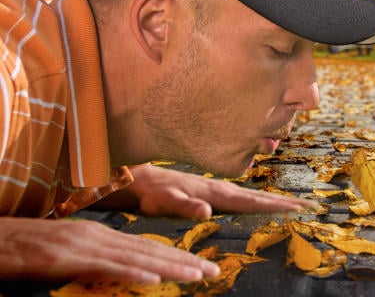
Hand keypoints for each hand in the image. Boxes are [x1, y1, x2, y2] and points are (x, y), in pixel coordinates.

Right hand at [0, 217, 219, 282]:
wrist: (0, 238)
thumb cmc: (30, 247)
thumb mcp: (70, 252)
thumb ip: (97, 259)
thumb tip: (120, 270)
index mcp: (102, 235)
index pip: (147, 247)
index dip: (176, 256)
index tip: (199, 265)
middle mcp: (101, 237)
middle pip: (150, 251)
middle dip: (184, 262)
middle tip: (213, 272)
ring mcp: (86, 246)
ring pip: (137, 258)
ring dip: (170, 268)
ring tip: (197, 275)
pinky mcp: (69, 258)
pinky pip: (106, 267)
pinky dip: (131, 273)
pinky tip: (152, 280)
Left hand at [125, 164, 315, 219]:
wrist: (143, 178)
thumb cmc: (153, 193)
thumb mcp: (165, 202)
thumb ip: (184, 206)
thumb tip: (206, 211)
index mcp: (218, 193)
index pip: (253, 202)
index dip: (277, 206)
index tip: (300, 208)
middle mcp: (224, 189)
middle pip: (261, 197)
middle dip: (286, 202)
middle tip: (310, 206)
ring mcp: (220, 189)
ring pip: (255, 196)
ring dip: (276, 201)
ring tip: (296, 205)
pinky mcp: (215, 191)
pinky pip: (244, 197)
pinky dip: (260, 201)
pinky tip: (263, 204)